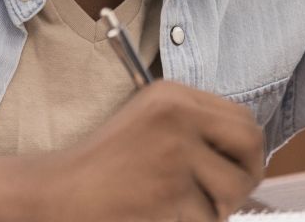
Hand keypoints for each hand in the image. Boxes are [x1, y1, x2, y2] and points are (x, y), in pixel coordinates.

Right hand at [31, 81, 264, 220]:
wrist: (54, 195)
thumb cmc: (102, 167)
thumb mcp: (148, 124)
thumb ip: (195, 128)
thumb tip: (249, 155)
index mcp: (173, 95)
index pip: (242, 118)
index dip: (248, 149)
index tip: (240, 168)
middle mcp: (179, 115)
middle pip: (251, 145)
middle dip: (248, 176)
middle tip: (231, 196)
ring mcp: (175, 152)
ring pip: (233, 188)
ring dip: (216, 209)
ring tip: (182, 208)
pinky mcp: (170, 190)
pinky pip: (206, 218)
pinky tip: (159, 217)